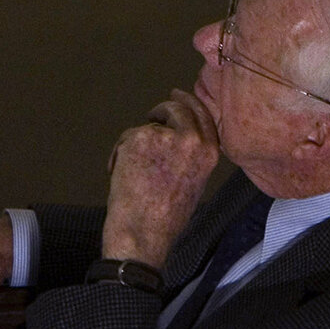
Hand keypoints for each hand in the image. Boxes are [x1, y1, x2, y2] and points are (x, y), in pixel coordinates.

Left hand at [101, 89, 223, 270]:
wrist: (143, 232)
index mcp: (209, 152)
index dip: (188, 103)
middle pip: (176, 108)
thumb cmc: (166, 217)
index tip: (178, 96)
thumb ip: (190, 155)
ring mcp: (164, 136)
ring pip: (147, 126)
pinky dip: (120, 153)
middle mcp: (191, 139)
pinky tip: (121, 173)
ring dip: (138, 142)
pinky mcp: (139, 138)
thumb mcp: (195, 182)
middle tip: (152, 114)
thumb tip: (176, 137)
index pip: (202, 115)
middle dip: (162, 110)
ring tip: (135, 172)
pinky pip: (128, 137)